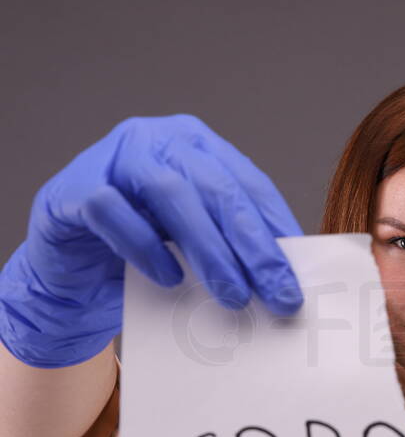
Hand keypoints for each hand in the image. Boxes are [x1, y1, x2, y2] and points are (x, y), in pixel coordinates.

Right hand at [0, 114, 304, 367]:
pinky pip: (113, 210)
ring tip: (234, 296)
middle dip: (255, 247)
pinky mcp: (72, 188)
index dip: (278, 228)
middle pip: (219, 189)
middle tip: (280, 295)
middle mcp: (157, 140)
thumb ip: (234, 248)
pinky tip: (169, 278)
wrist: (72, 280)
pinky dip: (145, 246)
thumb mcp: (197, 248)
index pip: (249, 184)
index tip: (300, 274)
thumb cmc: (142, 258)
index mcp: (197, 146)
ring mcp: (112, 158)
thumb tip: (288, 279)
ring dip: (210, 250)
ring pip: (172, 194)